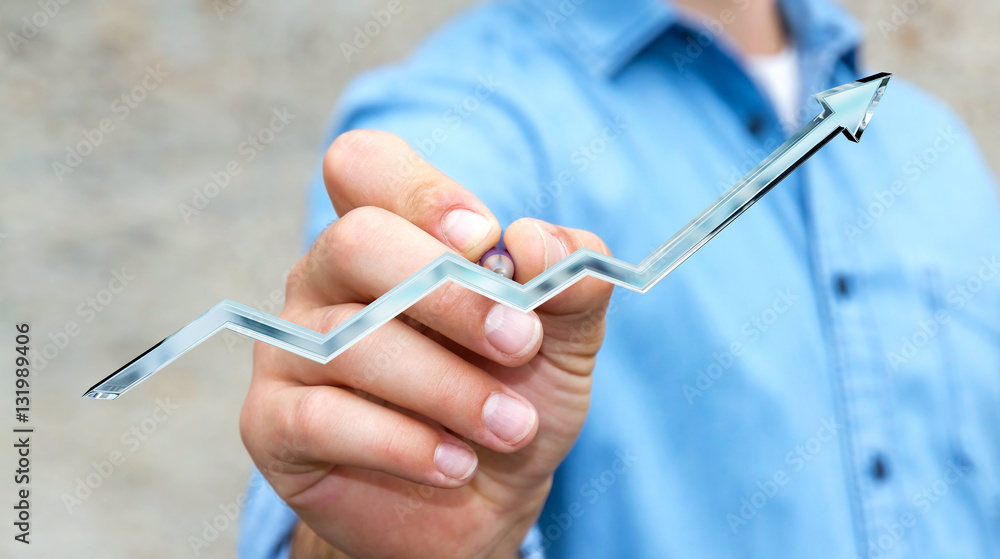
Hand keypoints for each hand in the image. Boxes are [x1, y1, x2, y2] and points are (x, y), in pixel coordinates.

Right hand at [240, 130, 613, 558]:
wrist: (479, 503)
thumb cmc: (511, 398)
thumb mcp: (562, 339)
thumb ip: (568, 282)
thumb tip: (538, 241)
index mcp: (387, 234)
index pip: (364, 165)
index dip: (424, 193)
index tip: (488, 243)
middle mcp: (325, 278)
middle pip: (356, 243)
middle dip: (451, 296)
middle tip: (519, 344)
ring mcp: (289, 347)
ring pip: (351, 340)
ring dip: (450, 388)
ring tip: (512, 428)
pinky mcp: (271, 422)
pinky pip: (324, 417)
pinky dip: (406, 444)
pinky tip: (455, 464)